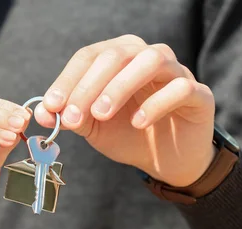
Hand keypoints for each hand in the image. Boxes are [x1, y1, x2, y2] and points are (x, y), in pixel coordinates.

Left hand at [35, 35, 215, 186]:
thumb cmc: (129, 136)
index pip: (89, 57)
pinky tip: (138, 123)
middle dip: (88, 86)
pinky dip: (155, 103)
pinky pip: (179, 88)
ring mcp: (176, 71)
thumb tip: (42, 113)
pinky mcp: (198, 93)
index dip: (67, 80)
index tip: (51, 107)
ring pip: (149, 60)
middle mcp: (147, 55)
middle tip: (71, 117)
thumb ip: (72, 116)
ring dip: (120, 86)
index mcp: (119, 58)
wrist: (167, 160)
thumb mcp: (95, 128)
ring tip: (101, 114)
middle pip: (115, 55)